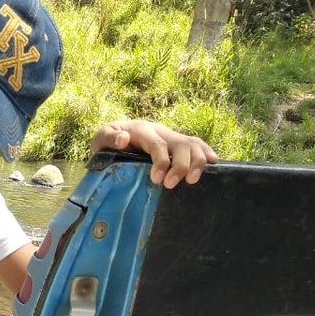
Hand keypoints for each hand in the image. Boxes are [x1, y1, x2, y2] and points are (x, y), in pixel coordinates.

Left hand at [90, 119, 217, 188]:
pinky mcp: (178, 144)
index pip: (157, 144)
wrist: (114, 140)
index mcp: (142, 130)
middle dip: (180, 165)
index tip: (158, 180)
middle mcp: (161, 131)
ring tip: (193, 181)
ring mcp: (172, 137)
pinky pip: (198, 145)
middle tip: (171, 185)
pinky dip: (207, 152)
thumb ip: (108, 139)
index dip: (161, 161)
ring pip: (193, 144)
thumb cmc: (106, 144)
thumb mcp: (100, 141)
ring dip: (197, 162)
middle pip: (180, 144)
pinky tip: (214, 163)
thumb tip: (123, 139)